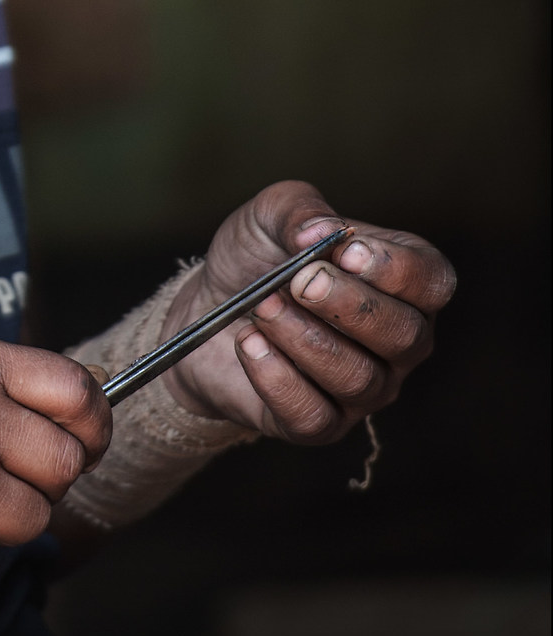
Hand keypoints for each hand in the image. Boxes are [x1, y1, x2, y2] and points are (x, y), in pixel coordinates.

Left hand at [162, 180, 453, 440]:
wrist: (203, 309)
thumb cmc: (255, 259)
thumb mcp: (270, 215)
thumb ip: (299, 211)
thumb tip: (319, 232)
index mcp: (402, 284)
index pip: (433, 283)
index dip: (397, 269)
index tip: (346, 251)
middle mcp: (397, 342)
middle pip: (405, 336)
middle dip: (348, 306)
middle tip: (298, 281)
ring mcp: (365, 388)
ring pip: (358, 377)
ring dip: (303, 338)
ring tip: (262, 307)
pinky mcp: (321, 424)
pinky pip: (315, 415)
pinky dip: (277, 379)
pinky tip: (248, 343)